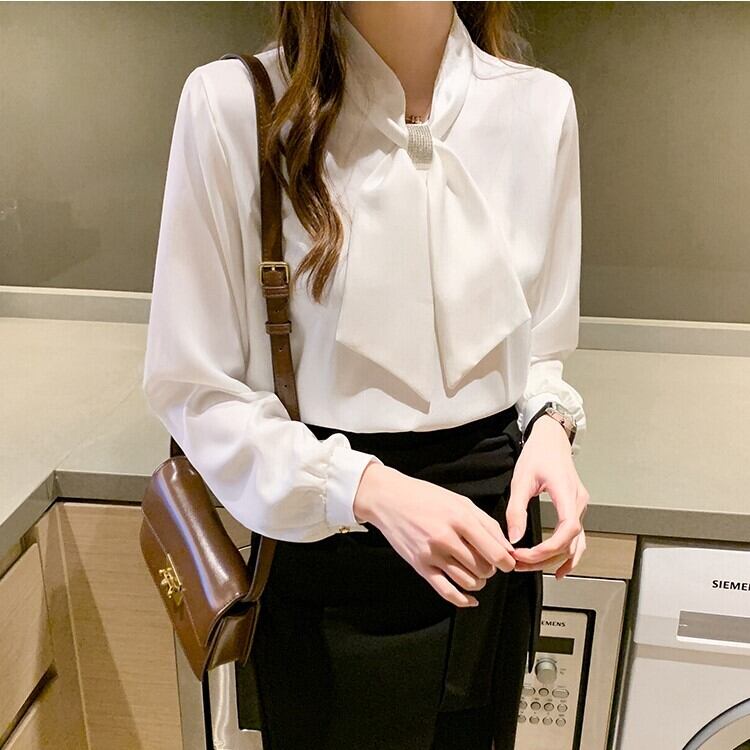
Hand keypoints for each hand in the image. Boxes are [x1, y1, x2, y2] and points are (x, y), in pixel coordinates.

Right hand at [354, 462, 516, 606]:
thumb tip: (507, 548)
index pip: (495, 553)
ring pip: (468, 582)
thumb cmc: (426, 497)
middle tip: (485, 561)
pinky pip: (446, 592)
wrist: (389, 499)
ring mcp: (431, 554)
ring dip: (478, 582)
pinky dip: (463, 600)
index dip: (507, 562)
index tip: (507, 562)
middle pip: (483, 569)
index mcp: (460, 519)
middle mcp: (446, 538)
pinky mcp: (420, 566)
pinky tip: (470, 599)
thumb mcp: (461, 502)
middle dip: (491, 569)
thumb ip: (487, 524)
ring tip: (475, 572)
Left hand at [505, 416, 589, 578]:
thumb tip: (513, 537)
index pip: (568, 529)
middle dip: (543, 558)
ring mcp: (580, 508)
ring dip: (553, 560)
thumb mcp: (521, 479)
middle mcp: (578, 503)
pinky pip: (577, 539)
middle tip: (518, 563)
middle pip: (569, 542)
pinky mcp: (575, 510)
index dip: (549, 548)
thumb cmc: (538, 454)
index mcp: (567, 493)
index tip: (526, 555)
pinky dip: (569, 556)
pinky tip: (558, 569)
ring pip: (574, 544)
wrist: (552, 439)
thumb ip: (517, 509)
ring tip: (530, 568)